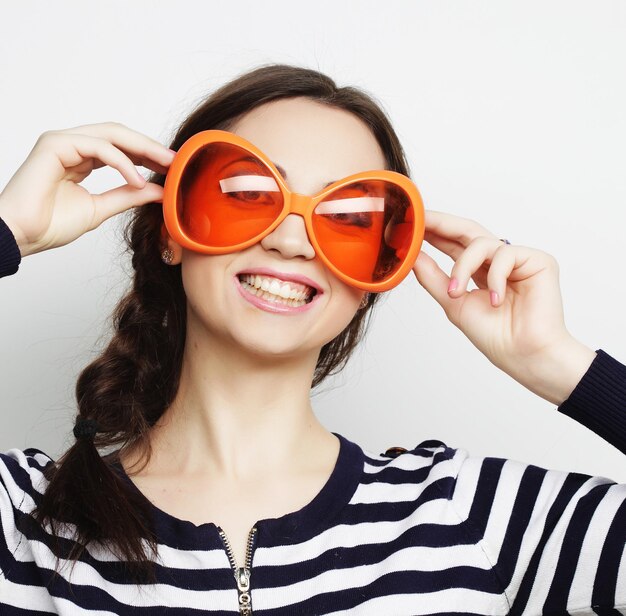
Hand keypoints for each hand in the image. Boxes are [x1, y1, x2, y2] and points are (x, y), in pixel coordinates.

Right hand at [0, 122, 174, 256]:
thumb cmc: (49, 225)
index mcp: (81, 158)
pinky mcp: (55, 144)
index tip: (173, 167)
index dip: (148, 155)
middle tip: (176, 161)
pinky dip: (122, 162)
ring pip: (111, 135)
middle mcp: (72, 146)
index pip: (121, 148)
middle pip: (119, 135)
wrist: (21, 236)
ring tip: (165, 165)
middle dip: (150, 147)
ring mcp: (62, 142)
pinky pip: (98, 147)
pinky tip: (138, 179)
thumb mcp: (100, 209)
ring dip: (142, 149)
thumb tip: (158, 191)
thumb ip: (127, 196)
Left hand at [412, 210, 595, 404]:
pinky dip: (494, 277)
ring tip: (457, 293)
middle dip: (441, 224)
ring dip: (462, 267)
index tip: (409, 222)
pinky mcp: (538, 260)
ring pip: (480, 243)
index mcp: (478, 270)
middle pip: (467, 230)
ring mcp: (518, 259)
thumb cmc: (494, 335)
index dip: (432, 231)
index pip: (452, 242)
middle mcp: (497, 261)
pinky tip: (496, 300)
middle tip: (420, 220)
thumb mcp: (453, 302)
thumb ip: (432, 277)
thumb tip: (411, 255)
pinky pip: (506, 254)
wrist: (523, 354)